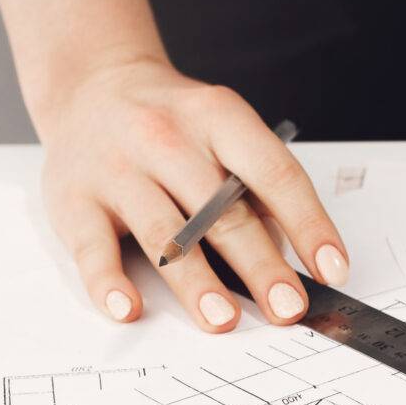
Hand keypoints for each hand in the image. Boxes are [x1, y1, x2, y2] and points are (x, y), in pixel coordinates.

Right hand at [33, 57, 346, 331]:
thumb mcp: (221, 130)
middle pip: (222, 211)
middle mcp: (166, 138)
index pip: (275, 173)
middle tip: (288, 308)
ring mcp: (116, 167)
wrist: (91, 84)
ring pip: (163, 233)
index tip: (332, 270)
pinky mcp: (73, 199)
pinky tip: (129, 308)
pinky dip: (109, 282)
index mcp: (217, 117)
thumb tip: (285, 259)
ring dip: (196, 283)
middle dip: (261, 266)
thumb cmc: (171, 122)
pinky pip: (92, 247)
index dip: (309, 224)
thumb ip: (251, 188)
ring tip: (223, 320)